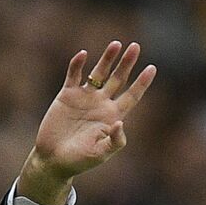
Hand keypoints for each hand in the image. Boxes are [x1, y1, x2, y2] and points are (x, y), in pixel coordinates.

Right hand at [19, 41, 156, 204]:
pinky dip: (77, 65)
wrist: (53, 160)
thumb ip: (114, 140)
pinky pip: (74, 76)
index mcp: (112, 116)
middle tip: (136, 47)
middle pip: (118, 79)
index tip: (152, 68)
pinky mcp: (66, 95)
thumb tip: (120, 122)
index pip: (132, 96)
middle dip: (127, 64)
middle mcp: (101, 104)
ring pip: (99, 73)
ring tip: (116, 44)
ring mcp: (84, 98)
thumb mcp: (100, 154)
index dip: (142, 83)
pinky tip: (83, 54)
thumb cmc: (79, 160)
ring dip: (107, 59)